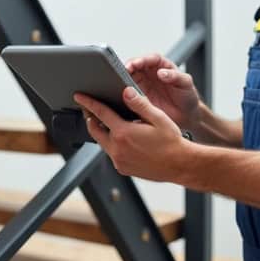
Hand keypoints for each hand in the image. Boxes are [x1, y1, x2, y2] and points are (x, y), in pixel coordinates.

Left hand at [74, 87, 191, 181]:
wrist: (180, 165)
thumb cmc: (172, 141)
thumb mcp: (157, 118)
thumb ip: (139, 104)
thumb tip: (125, 92)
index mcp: (124, 133)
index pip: (100, 113)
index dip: (88, 102)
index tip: (79, 96)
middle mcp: (117, 148)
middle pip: (94, 129)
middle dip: (90, 117)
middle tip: (89, 108)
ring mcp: (118, 160)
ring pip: (102, 142)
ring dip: (102, 131)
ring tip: (107, 122)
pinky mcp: (122, 168)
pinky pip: (111, 153)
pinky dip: (111, 144)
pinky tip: (122, 138)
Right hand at [125, 53, 200, 130]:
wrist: (186, 115)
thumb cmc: (187, 96)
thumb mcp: (186, 83)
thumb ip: (175, 76)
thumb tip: (161, 72)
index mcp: (161, 65)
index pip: (150, 59)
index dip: (142, 59)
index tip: (136, 63)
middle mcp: (149, 72)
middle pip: (135, 65)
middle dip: (128, 67)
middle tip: (124, 71)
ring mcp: (142, 84)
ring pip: (128, 77)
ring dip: (122, 78)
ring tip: (119, 82)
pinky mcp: (138, 96)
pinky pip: (128, 92)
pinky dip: (123, 92)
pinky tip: (121, 94)